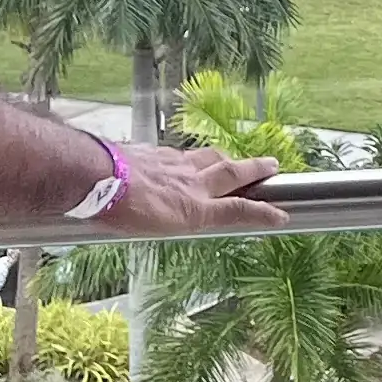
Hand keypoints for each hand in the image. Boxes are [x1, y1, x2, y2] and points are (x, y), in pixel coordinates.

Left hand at [103, 143, 286, 236]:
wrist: (99, 177)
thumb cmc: (123, 212)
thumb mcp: (158, 228)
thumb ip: (180, 220)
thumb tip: (187, 215)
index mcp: (194, 208)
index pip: (238, 209)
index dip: (262, 212)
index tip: (282, 213)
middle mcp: (192, 183)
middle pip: (232, 173)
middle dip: (256, 169)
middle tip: (272, 164)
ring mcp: (175, 163)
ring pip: (210, 157)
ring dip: (226, 158)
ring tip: (234, 160)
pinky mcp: (158, 152)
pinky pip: (182, 154)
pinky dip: (191, 157)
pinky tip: (185, 160)